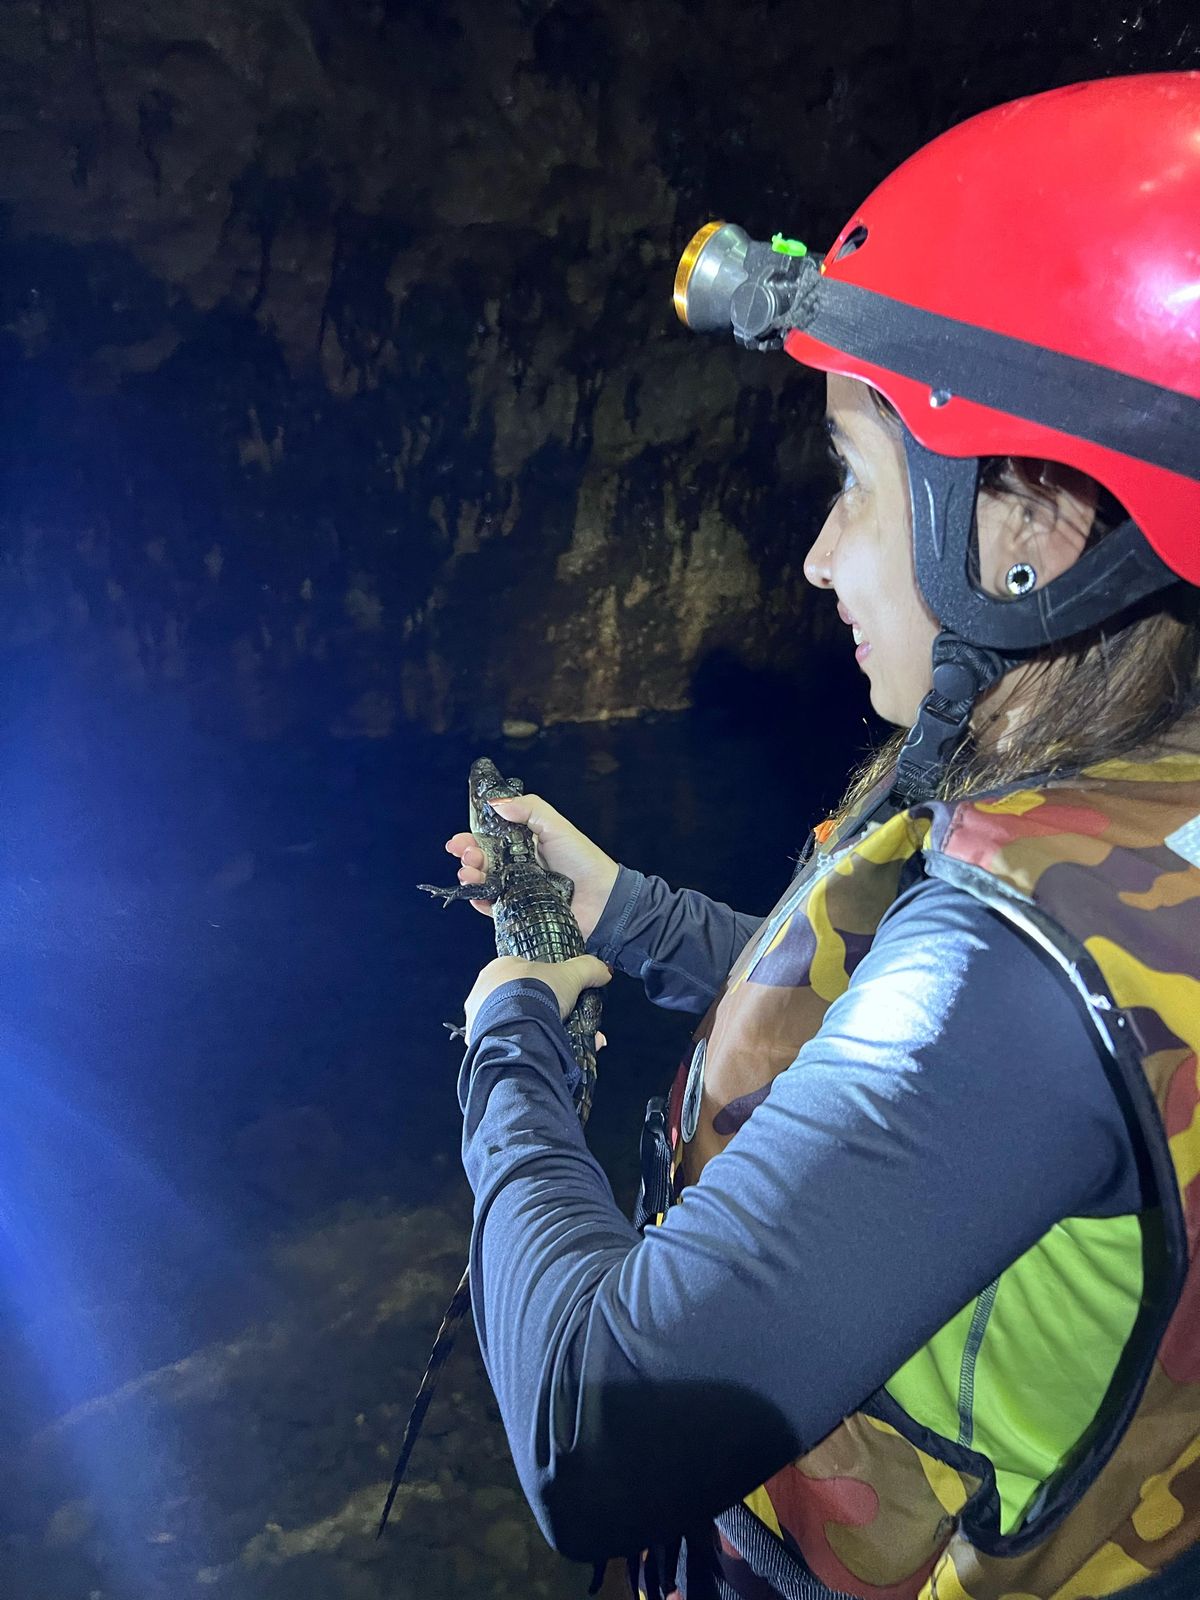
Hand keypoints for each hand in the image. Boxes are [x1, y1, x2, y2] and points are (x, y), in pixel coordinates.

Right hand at [445, 793, 619, 942]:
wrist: (602, 899)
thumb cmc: (582, 860)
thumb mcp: (556, 825)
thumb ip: (529, 809)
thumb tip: (496, 804)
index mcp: (522, 844)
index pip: (488, 839)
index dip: (470, 838)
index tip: (457, 841)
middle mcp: (516, 866)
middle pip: (482, 861)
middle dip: (468, 857)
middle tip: (467, 855)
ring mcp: (516, 890)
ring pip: (484, 883)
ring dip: (470, 877)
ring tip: (469, 874)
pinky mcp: (519, 912)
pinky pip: (494, 908)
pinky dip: (481, 903)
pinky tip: (477, 896)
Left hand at [464, 954, 611, 1044]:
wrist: (515, 1028)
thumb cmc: (537, 992)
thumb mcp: (571, 975)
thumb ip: (588, 969)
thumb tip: (605, 971)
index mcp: (498, 967)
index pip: (522, 973)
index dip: (544, 986)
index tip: (561, 999)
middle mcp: (481, 990)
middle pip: (518, 1000)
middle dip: (542, 1013)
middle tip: (563, 1025)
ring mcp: (476, 1017)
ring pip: (510, 1023)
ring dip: (533, 1031)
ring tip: (557, 1044)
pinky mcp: (477, 1042)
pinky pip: (504, 1044)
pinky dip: (521, 1048)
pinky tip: (541, 1054)